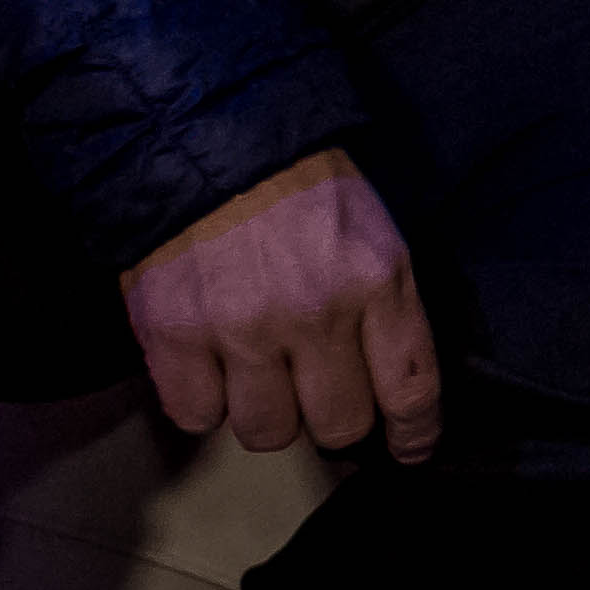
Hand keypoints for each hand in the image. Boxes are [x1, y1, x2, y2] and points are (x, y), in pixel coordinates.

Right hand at [120, 149, 441, 462]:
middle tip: (320, 394)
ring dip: (268, 412)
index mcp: (378, 279)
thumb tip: (388, 388)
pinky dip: (205, 401)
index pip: (411, 388)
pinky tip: (211, 365)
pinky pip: (197, 417)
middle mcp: (315, 313)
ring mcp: (242, 330)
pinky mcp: (175, 338)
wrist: (209, 141)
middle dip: (334, 419)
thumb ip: (384, 306)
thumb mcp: (373, 231)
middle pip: (339, 425)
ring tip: (260, 371)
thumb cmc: (302, 188)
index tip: (409, 449)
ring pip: (267, 432)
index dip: (414, 434)